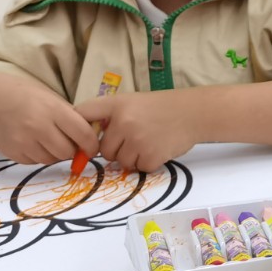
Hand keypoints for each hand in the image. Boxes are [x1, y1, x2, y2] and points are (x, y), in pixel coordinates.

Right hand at [0, 73, 99, 164]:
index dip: (92, 144)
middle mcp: (38, 126)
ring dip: (55, 153)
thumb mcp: (53, 100)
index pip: (83, 134)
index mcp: (53, 110)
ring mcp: (23, 141)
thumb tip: (93, 140)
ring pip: (51, 159)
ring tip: (48, 139)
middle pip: (67, 151)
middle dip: (72, 150)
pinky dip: (39, 155)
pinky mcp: (13, 153)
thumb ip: (72, 118)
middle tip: (69, 143)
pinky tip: (33, 142)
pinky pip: (36, 162)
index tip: (92, 147)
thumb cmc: (29, 99)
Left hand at [77, 91, 202, 173]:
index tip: (83, 139)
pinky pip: (139, 168)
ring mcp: (137, 140)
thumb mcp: (133, 102)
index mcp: (116, 104)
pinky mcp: (150, 156)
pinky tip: (158, 149)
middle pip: (103, 150)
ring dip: (133, 158)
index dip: (78, 130)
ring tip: (149, 143)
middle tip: (134, 140)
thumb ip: (111, 116)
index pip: (82, 114)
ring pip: (121, 162)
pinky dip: (148, 163)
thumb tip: (90, 140)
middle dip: (116, 150)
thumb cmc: (161, 108)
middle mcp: (123, 122)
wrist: (193, 113)